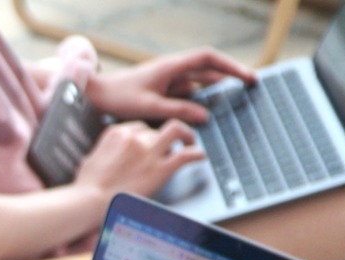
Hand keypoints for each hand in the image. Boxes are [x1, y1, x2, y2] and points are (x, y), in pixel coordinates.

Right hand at [73, 120, 206, 199]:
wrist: (90, 200)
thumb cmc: (86, 187)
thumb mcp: (91, 160)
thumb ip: (105, 153)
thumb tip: (108, 157)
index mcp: (116, 133)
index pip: (139, 126)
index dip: (147, 134)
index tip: (151, 142)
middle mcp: (135, 137)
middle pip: (156, 129)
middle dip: (163, 138)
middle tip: (171, 143)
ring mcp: (149, 151)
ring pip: (176, 130)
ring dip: (186, 134)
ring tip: (190, 141)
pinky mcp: (160, 169)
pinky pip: (185, 155)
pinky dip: (196, 153)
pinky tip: (199, 156)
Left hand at [86, 48, 256, 124]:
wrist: (94, 95)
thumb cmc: (118, 98)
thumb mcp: (150, 107)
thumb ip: (178, 112)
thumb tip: (205, 115)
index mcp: (170, 67)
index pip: (208, 59)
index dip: (230, 65)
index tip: (247, 76)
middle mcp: (171, 69)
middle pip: (207, 67)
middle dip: (230, 74)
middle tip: (250, 84)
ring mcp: (166, 79)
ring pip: (197, 79)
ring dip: (216, 85)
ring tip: (236, 95)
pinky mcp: (160, 89)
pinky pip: (185, 91)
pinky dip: (198, 97)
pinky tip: (206, 108)